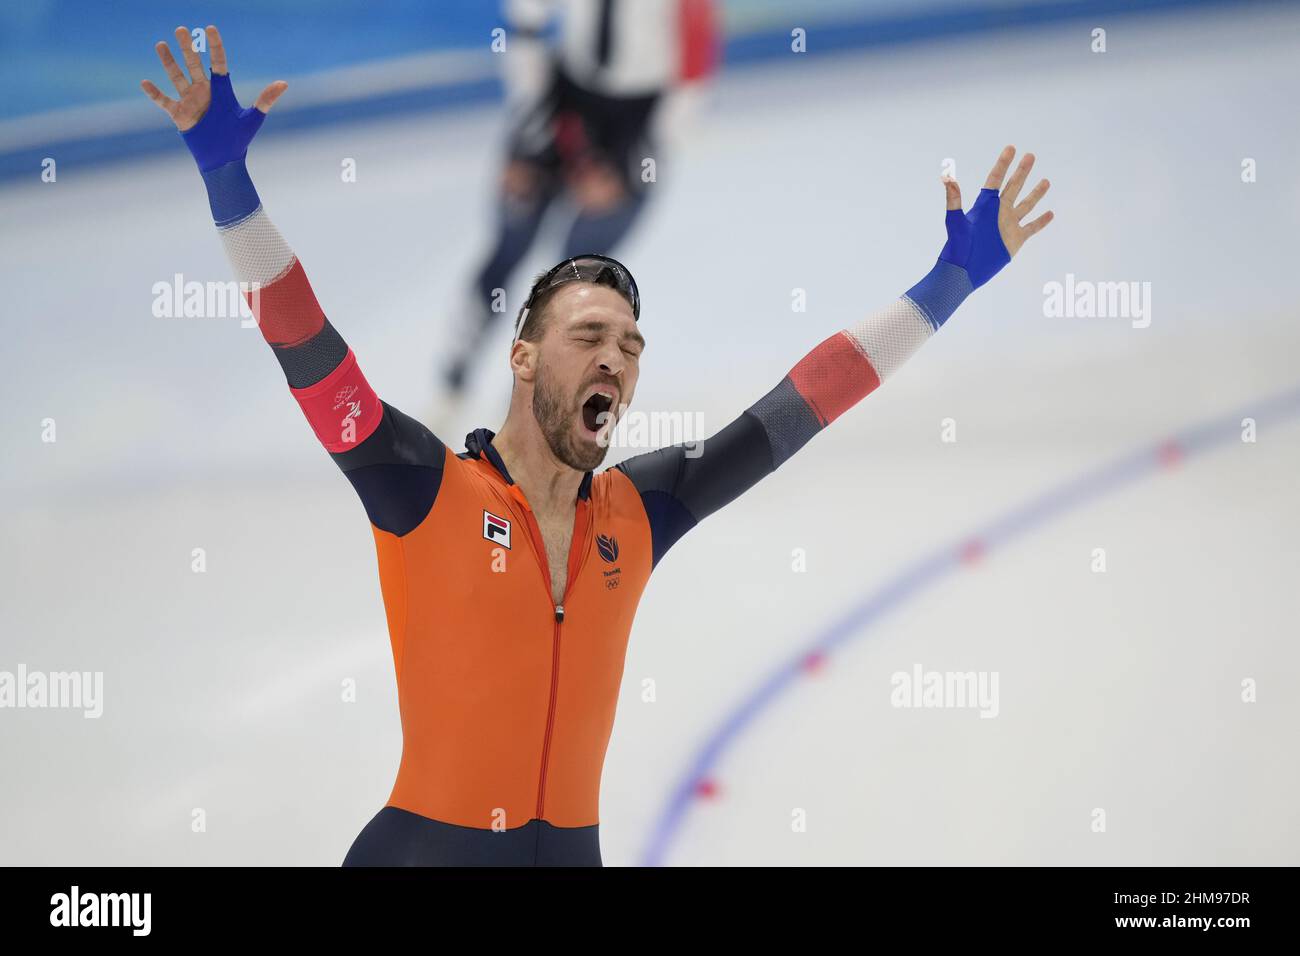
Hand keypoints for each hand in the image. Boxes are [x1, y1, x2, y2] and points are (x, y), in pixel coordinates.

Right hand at [140, 25, 285, 131]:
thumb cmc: (239, 139)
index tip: (210, 28)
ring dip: (168, 62)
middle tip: (182, 29)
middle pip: (194, 64)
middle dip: (188, 47)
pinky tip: (144, 82)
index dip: (215, 46)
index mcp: (221, 90)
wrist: (224, 160)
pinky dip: (154, 93)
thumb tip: (284, 83)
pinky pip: (164, 101)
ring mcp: (190, 101)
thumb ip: (266, 99)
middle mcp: (204, 92)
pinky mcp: (179, 114)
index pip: (218, 63)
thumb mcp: (253, 118)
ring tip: (161, 44)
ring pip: (177, 77)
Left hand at [936, 145, 1052, 288]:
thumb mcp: (955, 221)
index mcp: (985, 206)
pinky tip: (1050, 213)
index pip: (995, 179)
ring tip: (1046, 181)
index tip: (1011, 148)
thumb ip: (953, 199)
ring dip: (1036, 193)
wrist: (964, 271)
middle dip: (1022, 171)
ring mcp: (1008, 225)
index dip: (1003, 164)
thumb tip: (947, 177)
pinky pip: (1032, 227)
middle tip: (1031, 155)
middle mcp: (998, 212)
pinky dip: (1042, 221)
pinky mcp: (1015, 240)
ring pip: (1026, 205)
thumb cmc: (957, 247)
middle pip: (1013, 187)